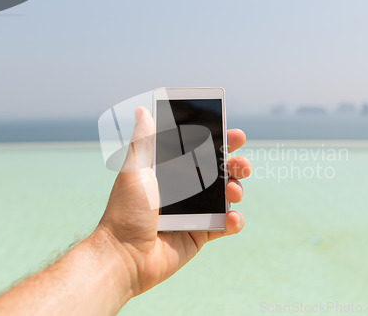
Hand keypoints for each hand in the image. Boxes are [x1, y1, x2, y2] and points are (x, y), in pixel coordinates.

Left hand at [97, 107, 250, 295]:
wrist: (125, 256)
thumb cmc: (125, 211)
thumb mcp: (133, 170)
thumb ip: (142, 141)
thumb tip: (141, 110)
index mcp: (170, 171)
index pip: (199, 150)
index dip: (219, 141)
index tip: (234, 135)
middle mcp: (185, 189)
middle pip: (219, 171)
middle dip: (235, 164)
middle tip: (242, 164)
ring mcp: (195, 211)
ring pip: (227, 195)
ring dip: (237, 189)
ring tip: (233, 192)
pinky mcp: (201, 233)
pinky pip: (226, 225)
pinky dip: (234, 221)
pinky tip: (231, 218)